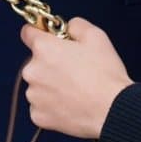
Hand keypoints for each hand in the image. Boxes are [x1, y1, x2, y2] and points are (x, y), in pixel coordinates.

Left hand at [19, 18, 132, 139]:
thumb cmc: (105, 74)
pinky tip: (71, 104)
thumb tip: (67, 28)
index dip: (40, 34)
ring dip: (51, 86)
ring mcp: (33, 96)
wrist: (112, 111)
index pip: (27, 33)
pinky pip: (41, 106)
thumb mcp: (96, 36)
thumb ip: (75, 25)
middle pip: (36, 62)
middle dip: (50, 63)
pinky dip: (52, 106)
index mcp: (43, 48)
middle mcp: (32, 71)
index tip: (50, 40)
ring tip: (76, 90)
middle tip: (74, 70)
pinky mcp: (38, 116)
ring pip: (39, 85)